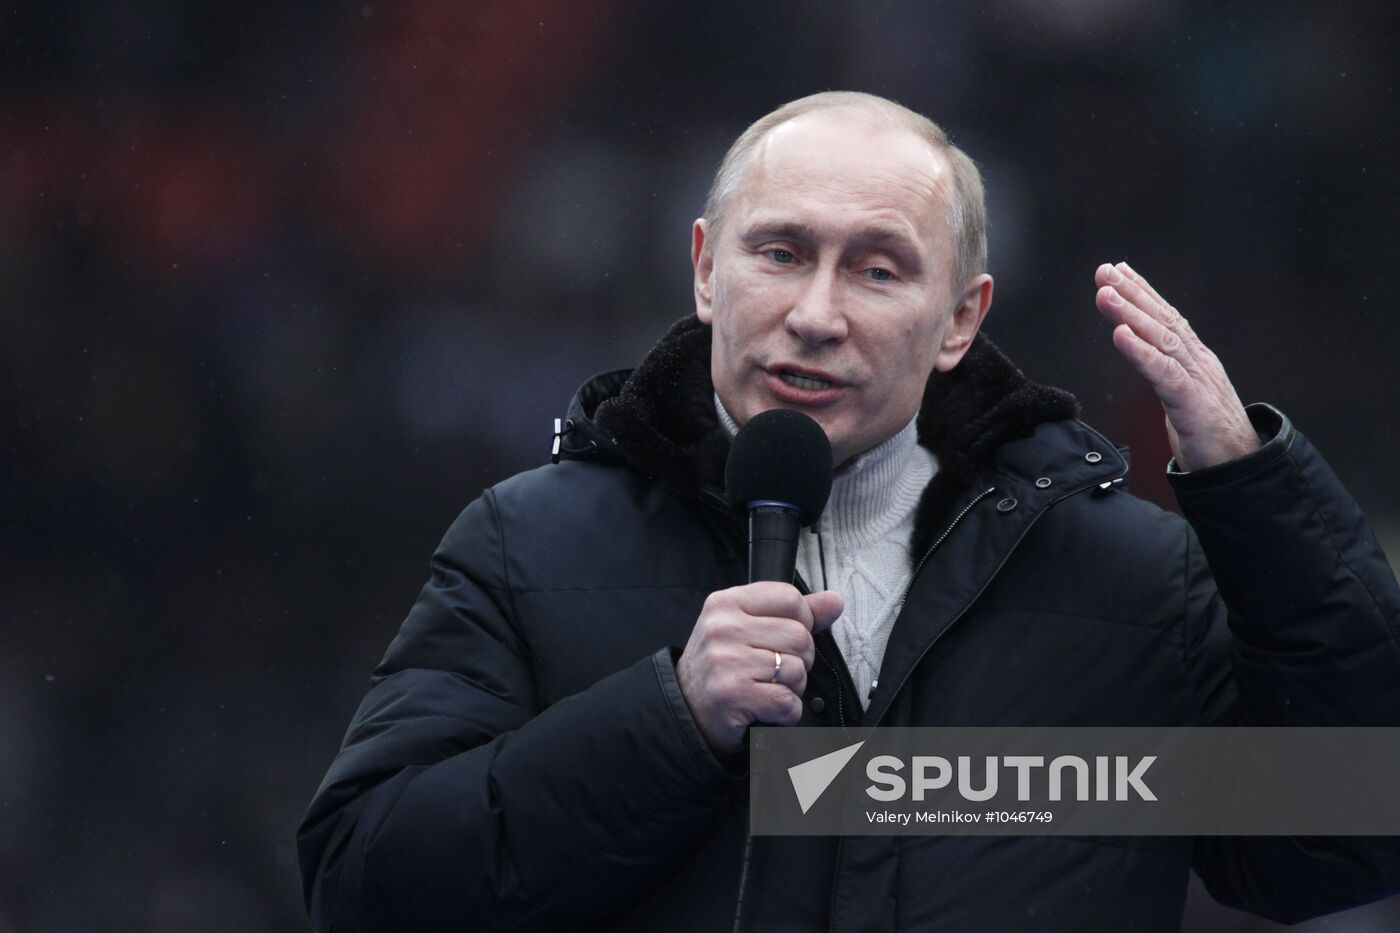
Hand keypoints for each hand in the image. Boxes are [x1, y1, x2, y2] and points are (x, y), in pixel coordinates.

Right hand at [676, 582, 843, 755]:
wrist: (685, 709)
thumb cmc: (721, 666)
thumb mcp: (747, 627)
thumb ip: (793, 612)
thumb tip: (834, 601)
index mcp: (726, 603)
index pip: (790, 598)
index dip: (801, 621)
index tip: (784, 638)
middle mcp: (723, 628)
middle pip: (800, 636)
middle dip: (799, 660)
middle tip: (774, 671)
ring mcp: (726, 661)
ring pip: (797, 670)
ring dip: (792, 688)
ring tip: (766, 689)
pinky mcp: (733, 695)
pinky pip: (788, 702)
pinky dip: (785, 713)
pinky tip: (765, 709)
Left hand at [1094, 261, 1258, 470]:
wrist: (1241, 468)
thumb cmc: (1210, 435)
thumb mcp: (1184, 397)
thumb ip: (1167, 374)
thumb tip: (1145, 357)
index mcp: (1194, 359)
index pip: (1167, 318)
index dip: (1143, 292)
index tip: (1118, 271)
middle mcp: (1197, 361)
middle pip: (1162, 320)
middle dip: (1132, 293)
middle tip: (1104, 271)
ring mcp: (1197, 379)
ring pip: (1161, 339)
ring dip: (1131, 314)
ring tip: (1105, 294)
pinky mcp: (1193, 403)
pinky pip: (1164, 373)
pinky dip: (1140, 352)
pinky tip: (1120, 335)